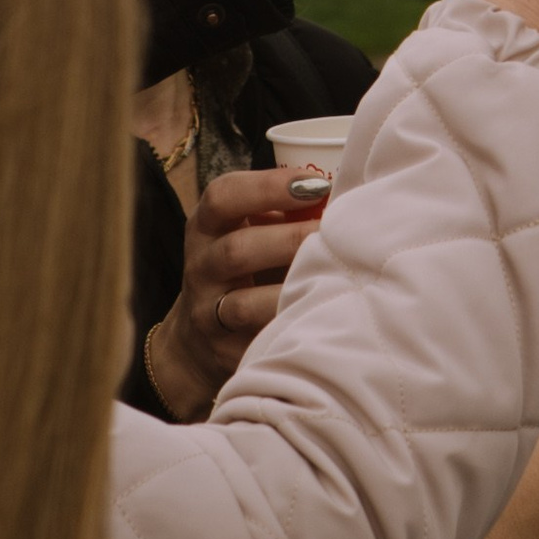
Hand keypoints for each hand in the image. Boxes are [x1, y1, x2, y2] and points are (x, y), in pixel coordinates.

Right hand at [141, 166, 323, 421]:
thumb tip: (343, 199)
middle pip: (236, 251)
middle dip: (291, 240)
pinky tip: (322, 318)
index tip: (317, 185)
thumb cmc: (240, 272)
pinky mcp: (225, 352)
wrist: (196, 341)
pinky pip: (259, 344)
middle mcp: (200, 268)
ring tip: (334, 278)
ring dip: (291, 291)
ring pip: (244, 305)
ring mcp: (208, 314)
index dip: (268, 187)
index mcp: (206, 228)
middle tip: (336, 234)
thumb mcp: (246, 234)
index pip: (222, 197)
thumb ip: (283, 215)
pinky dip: (290, 330)